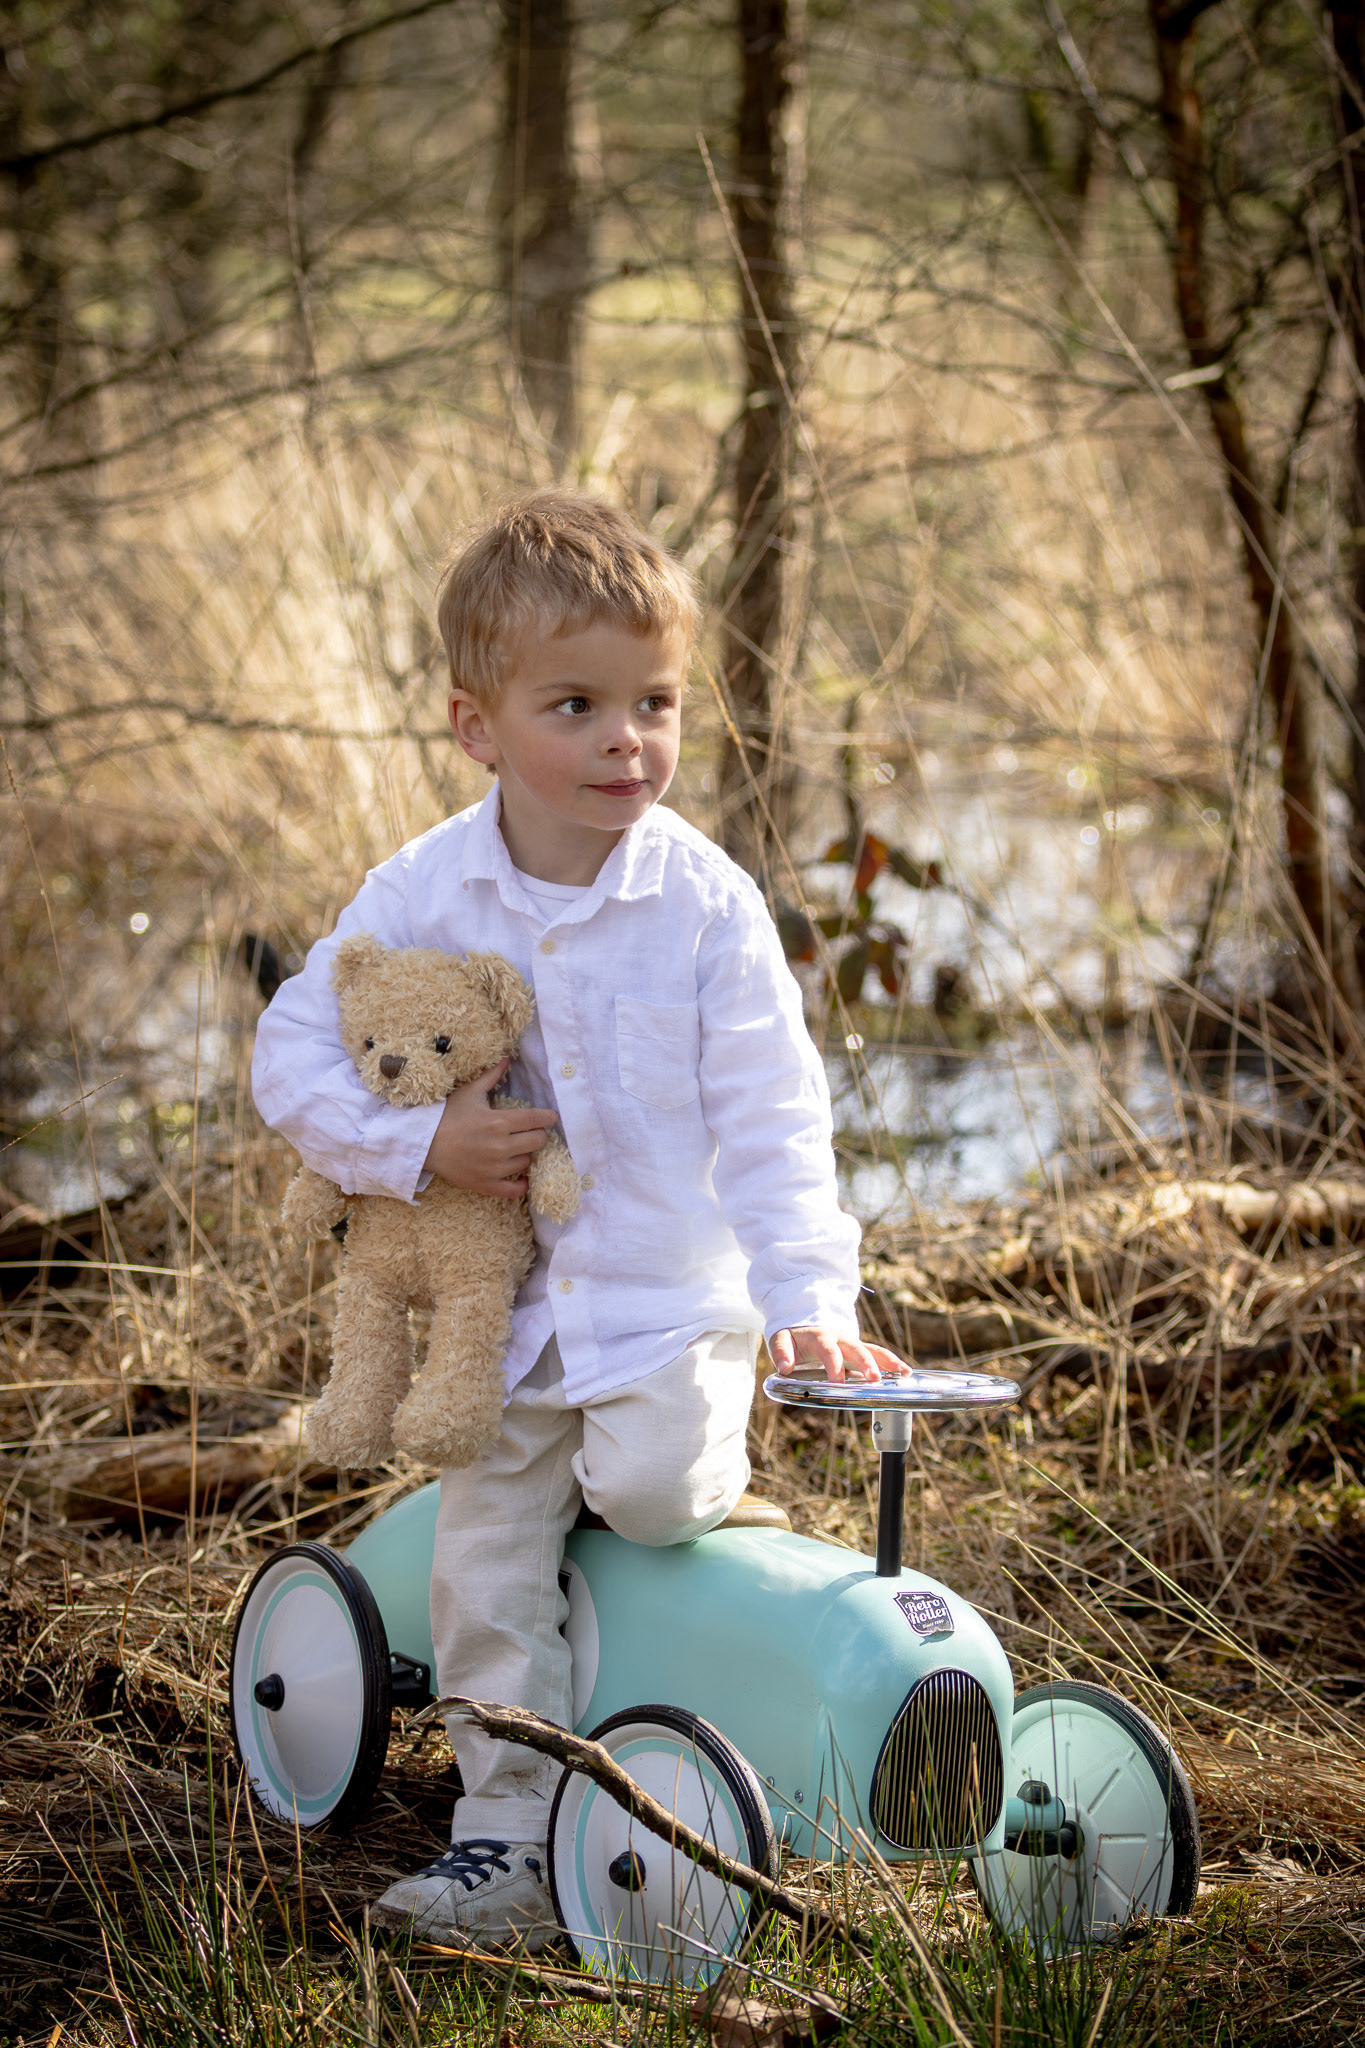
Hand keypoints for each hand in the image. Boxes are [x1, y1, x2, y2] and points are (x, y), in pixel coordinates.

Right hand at [422, 1059, 560, 1197]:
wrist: (423, 1143)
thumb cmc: (446, 1115)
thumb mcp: (470, 1092)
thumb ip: (492, 1076)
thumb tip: (507, 1057)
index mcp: (499, 1122)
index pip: (536, 1120)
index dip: (548, 1117)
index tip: (553, 1117)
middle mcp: (500, 1146)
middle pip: (538, 1141)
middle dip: (538, 1135)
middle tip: (532, 1132)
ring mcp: (494, 1168)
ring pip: (527, 1162)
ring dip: (526, 1154)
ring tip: (518, 1149)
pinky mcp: (486, 1185)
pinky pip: (514, 1190)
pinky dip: (522, 1184)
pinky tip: (521, 1176)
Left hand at [770, 1327, 909, 1382]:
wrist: (803, 1320)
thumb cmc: (793, 1335)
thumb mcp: (780, 1339)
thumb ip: (781, 1352)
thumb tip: (785, 1367)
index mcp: (819, 1336)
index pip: (828, 1350)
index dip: (833, 1365)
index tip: (837, 1382)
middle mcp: (839, 1338)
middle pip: (856, 1348)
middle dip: (867, 1363)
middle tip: (875, 1379)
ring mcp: (851, 1343)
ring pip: (873, 1349)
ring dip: (888, 1361)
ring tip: (903, 1373)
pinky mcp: (859, 1350)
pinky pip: (877, 1354)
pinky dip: (891, 1363)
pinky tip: (905, 1374)